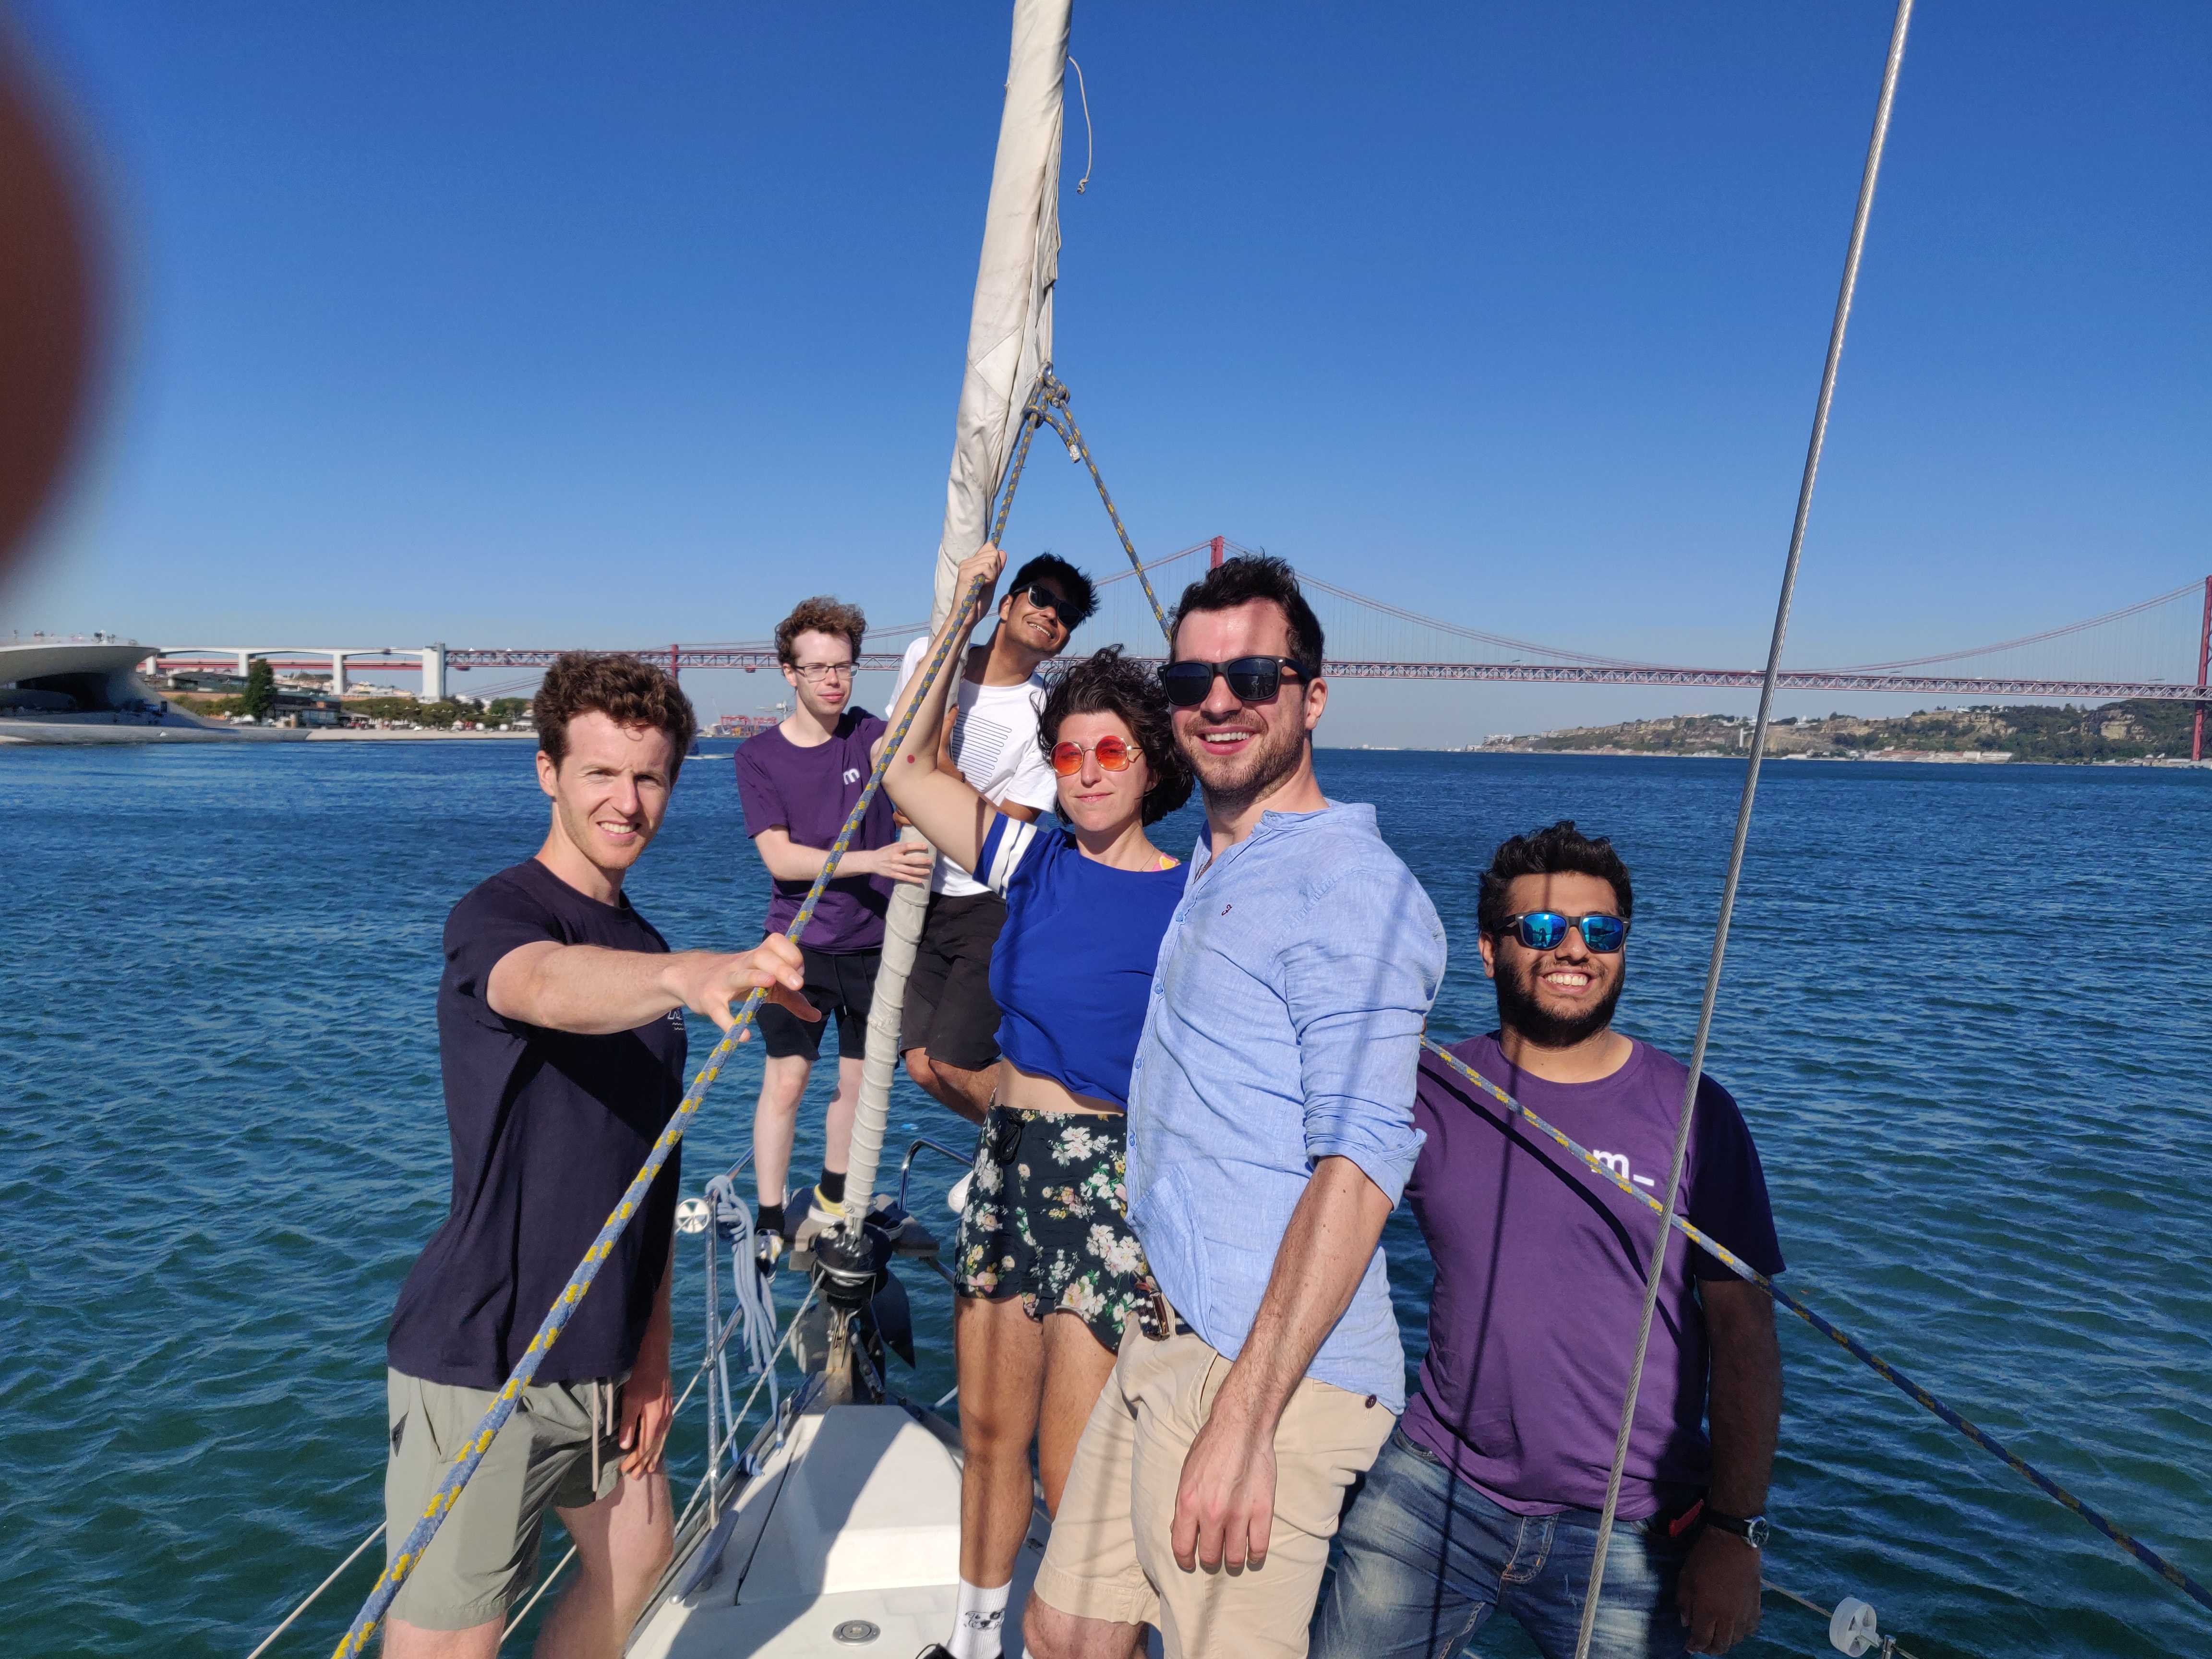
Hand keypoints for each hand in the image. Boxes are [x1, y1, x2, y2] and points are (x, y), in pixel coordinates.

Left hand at [617, 1356, 674, 1476]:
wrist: (656, 1355)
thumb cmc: (641, 1375)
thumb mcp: (630, 1398)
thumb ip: (629, 1423)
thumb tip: (626, 1446)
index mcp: (654, 1419)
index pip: (645, 1447)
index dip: (635, 1460)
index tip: (625, 1470)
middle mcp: (664, 1419)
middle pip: (654, 1446)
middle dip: (644, 1462)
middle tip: (636, 1476)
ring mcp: (668, 1412)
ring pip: (661, 1439)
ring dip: (654, 1455)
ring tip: (649, 1467)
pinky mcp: (668, 1406)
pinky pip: (665, 1431)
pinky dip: (660, 1442)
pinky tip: (658, 1444)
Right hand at [666, 937, 817, 1034]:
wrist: (691, 977)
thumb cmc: (739, 982)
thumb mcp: (766, 987)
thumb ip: (791, 999)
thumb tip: (816, 1016)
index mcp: (757, 957)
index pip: (775, 943)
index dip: (791, 954)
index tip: (800, 972)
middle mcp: (741, 964)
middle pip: (762, 956)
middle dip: (782, 967)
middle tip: (799, 984)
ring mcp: (723, 981)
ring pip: (740, 975)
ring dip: (755, 978)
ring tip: (770, 983)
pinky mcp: (709, 1000)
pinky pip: (719, 1011)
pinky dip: (730, 1023)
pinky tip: (745, 1037)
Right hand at [850, 842, 932, 886]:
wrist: (872, 862)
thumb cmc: (884, 852)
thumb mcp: (891, 846)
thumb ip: (901, 845)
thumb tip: (914, 843)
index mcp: (895, 849)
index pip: (907, 846)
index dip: (916, 846)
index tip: (925, 847)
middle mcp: (895, 858)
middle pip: (910, 860)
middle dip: (921, 861)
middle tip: (930, 861)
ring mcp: (894, 867)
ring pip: (909, 870)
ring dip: (919, 871)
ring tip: (928, 871)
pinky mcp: (893, 875)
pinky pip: (904, 878)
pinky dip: (913, 879)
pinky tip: (920, 880)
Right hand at [954, 543, 1004, 615]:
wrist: (967, 618)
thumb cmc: (977, 604)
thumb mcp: (992, 582)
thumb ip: (997, 568)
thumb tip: (1003, 552)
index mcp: (972, 563)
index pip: (990, 548)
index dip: (997, 562)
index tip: (992, 577)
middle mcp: (967, 562)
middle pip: (993, 552)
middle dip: (996, 569)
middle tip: (988, 583)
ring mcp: (965, 567)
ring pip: (991, 558)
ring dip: (993, 575)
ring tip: (984, 586)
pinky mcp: (965, 573)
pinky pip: (986, 566)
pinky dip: (990, 577)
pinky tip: (983, 586)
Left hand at [1170, 1393, 1276, 1573]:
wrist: (1241, 1428)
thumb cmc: (1210, 1448)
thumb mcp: (1186, 1475)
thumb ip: (1183, 1506)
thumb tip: (1179, 1532)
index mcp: (1189, 1503)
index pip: (1182, 1547)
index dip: (1185, 1561)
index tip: (1190, 1563)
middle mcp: (1212, 1513)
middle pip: (1210, 1557)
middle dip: (1211, 1560)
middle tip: (1215, 1556)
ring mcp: (1239, 1513)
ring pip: (1235, 1557)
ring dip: (1233, 1561)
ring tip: (1234, 1556)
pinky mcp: (1262, 1510)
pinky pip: (1259, 1547)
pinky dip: (1255, 1555)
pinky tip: (1252, 1552)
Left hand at [1676, 1527, 1762, 1653]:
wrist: (1733, 1542)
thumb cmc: (1705, 1557)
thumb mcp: (1685, 1578)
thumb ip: (1684, 1603)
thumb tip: (1686, 1623)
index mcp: (1708, 1611)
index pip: (1701, 1639)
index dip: (1694, 1646)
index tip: (1689, 1647)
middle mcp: (1728, 1618)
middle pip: (1721, 1645)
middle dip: (1710, 1648)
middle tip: (1702, 1645)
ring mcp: (1744, 1613)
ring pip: (1736, 1639)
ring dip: (1725, 1641)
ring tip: (1717, 1635)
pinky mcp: (1756, 1606)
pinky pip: (1751, 1629)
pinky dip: (1742, 1632)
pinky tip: (1734, 1626)